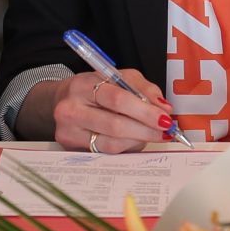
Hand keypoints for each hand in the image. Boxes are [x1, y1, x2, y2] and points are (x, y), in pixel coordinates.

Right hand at [34, 69, 171, 153]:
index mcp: (83, 85)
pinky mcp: (70, 147)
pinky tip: (136, 140)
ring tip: (154, 135)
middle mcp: (71, 109)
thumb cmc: (95, 88)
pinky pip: (105, 152)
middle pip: (114, 125)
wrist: (64, 100)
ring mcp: (68, 131)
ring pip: (111, 143)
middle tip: (165, 132)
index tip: (165, 118)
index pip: (117, 99)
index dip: (144, 111)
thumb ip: (143, 89)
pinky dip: (126, 147)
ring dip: (138, 141)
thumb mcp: (119, 77)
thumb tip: (163, 108)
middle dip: (146, 130)